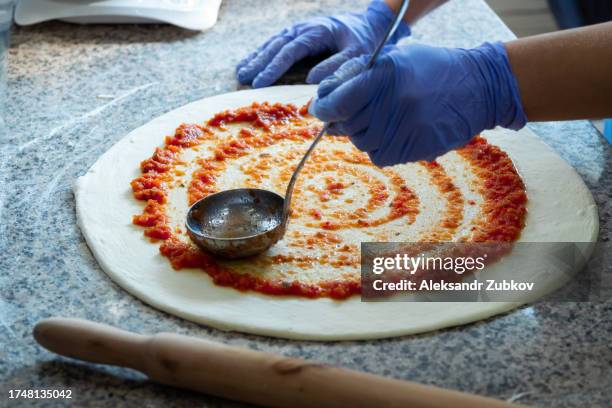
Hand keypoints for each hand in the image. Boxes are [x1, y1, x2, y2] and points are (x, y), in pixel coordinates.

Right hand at [236, 0, 409, 87]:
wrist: (369, 24)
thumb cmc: (364, 43)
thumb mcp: (357, 55)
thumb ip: (336, 66)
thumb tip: (312, 80)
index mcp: (317, 32)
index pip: (291, 50)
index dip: (274, 67)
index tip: (261, 82)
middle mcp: (304, 28)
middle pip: (277, 46)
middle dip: (259, 63)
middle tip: (243, 78)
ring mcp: (299, 30)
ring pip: (273, 43)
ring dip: (256, 58)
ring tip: (241, 72)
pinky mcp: (298, 34)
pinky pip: (276, 44)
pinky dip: (262, 54)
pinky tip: (250, 63)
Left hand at [309, 42, 526, 165]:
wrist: (479, 89)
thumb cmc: (431, 69)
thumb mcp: (394, 59)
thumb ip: (357, 76)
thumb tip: (324, 100)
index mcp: (386, 77)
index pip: (338, 101)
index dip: (324, 106)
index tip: (321, 107)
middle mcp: (393, 105)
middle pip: (346, 124)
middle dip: (343, 118)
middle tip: (355, 111)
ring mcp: (404, 130)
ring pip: (360, 141)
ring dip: (363, 132)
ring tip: (384, 117)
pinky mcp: (413, 151)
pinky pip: (378, 155)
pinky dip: (379, 146)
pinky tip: (394, 131)